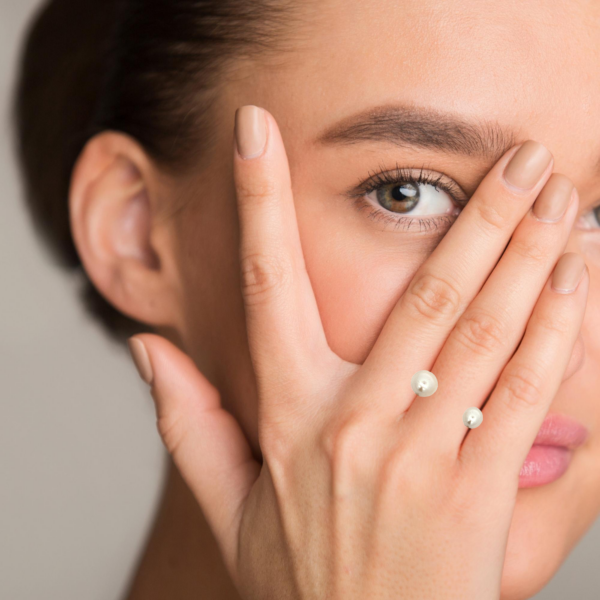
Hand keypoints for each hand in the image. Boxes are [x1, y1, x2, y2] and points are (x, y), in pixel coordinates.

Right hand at [127, 105, 587, 598]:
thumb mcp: (229, 503)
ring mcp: (421, 456)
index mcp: (286, 416)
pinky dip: (556, 330)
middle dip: (480, 216)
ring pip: (486, 332)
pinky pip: (525, 394)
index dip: (257, 203)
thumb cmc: (300, 580)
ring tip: (561, 197)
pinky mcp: (479, 492)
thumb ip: (185, 423)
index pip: (265, 287)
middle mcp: (354, 424)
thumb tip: (147, 349)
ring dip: (530, 256)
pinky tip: (578, 279)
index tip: (257, 134)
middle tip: (518, 155)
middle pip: (424, 295)